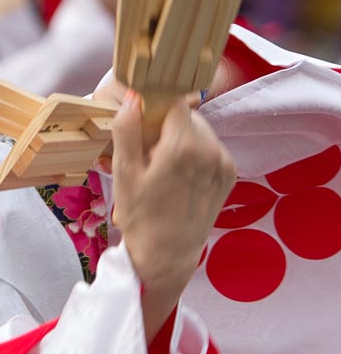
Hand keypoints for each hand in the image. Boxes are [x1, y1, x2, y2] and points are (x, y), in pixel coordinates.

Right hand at [110, 90, 236, 339]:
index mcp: (184, 145)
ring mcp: (224, 162)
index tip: (141, 123)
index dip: (155, 106)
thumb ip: (127, 130)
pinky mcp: (229, 174)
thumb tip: (133, 97)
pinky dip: (194, 152)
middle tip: (146, 150)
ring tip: (162, 165)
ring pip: (200, 131)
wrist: (166, 255)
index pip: (174, 101)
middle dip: (167, 124)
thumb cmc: (139, 216)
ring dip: (181, 138)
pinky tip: (178, 175)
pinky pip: (210, 148)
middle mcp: (211, 149)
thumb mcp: (124, 173)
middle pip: (187, 116)